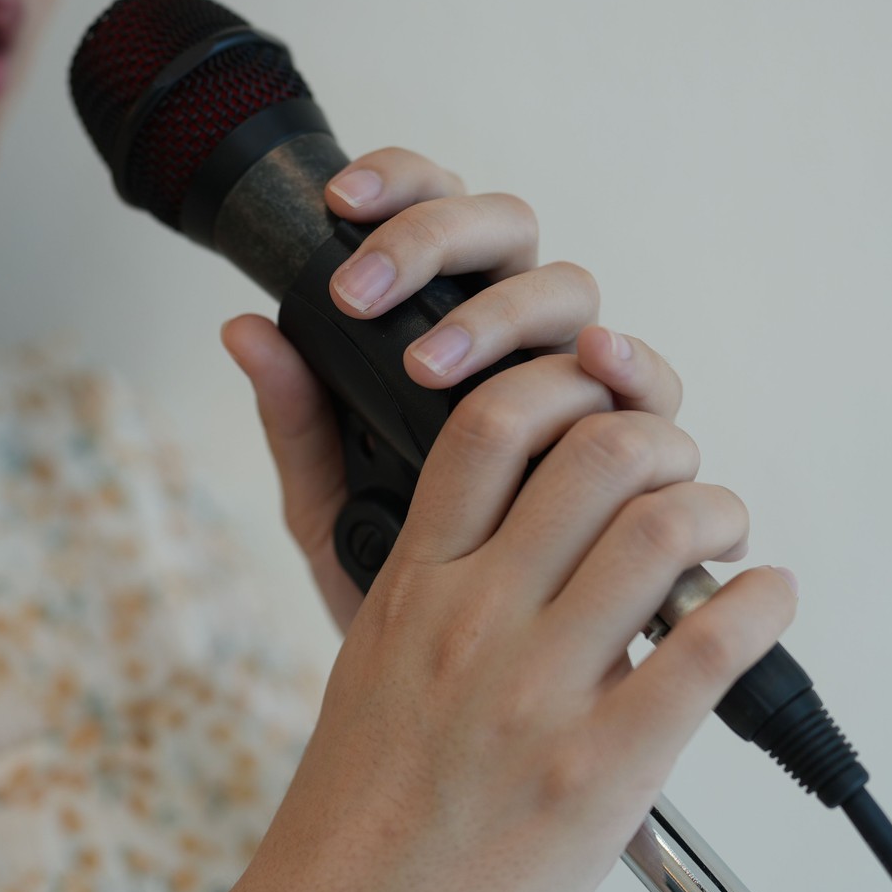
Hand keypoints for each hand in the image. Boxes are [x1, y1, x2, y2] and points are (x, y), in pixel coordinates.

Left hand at [220, 146, 722, 634]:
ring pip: (570, 294)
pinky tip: (594, 366)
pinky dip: (629, 363)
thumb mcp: (330, 509)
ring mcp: (578, 385)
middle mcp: (517, 343)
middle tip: (359, 298)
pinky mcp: (635, 443)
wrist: (456, 702)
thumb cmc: (397, 587)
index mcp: (445, 333)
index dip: (401, 189)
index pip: (439, 222)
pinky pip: (649, 384)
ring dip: (502, 313)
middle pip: (508, 233)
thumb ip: (297, 422)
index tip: (338, 205)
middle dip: (435, 244)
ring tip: (431, 367)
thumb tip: (242, 329)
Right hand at [221, 332, 797, 891]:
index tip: (600, 401)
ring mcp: (538, 693)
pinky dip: (761, 604)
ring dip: (720, 512)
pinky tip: (762, 605)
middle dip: (665, 440)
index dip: (564, 384)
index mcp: (411, 586)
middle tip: (680, 475)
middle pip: (597, 451)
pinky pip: (711, 648)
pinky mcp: (602, 771)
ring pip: (665, 531)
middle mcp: (473, 621)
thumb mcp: (361, 658)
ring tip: (724, 538)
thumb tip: (474, 520)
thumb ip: (412, 574)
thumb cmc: (352, 809)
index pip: (491, 423)